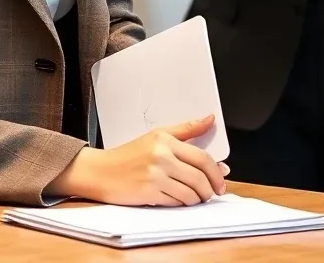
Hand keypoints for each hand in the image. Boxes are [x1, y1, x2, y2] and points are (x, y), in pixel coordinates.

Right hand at [46, 115, 228, 205]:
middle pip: (199, 176)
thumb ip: (187, 129)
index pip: (202, 157)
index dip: (216, 170)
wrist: (100, 171)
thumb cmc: (128, 154)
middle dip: (210, 187)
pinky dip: (183, 204)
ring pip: (189, 192)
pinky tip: (182, 201)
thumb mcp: (157, 134)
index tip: (222, 176)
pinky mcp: (148, 193)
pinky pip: (175, 202)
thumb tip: (210, 119)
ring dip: (198, 198)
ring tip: (198, 197)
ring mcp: (155, 176)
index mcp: (166, 140)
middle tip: (213, 191)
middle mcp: (162, 157)